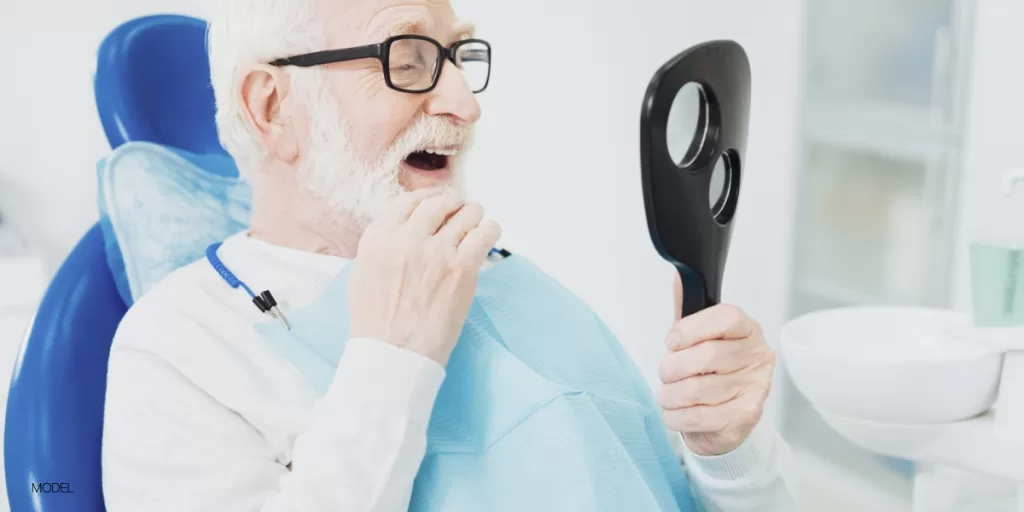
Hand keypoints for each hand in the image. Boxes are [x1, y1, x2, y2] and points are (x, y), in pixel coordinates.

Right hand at [348, 189, 501, 365]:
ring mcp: (438, 251)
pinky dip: (490, 230)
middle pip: (439, 203)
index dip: (428, 198)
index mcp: (380, 236)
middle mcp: (408, 237)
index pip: (409, 202)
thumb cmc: (376, 321)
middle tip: (459, 212)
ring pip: (466, 214)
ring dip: (473, 215)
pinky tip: (489, 233)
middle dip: (452, 205)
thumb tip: (402, 232)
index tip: (437, 202)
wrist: (394, 351)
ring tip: (476, 221)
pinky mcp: (463, 267)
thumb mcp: (363, 273)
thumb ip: (382, 246)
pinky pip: (485, 234)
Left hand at [657, 273, 775, 455]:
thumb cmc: (708, 374)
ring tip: (667, 396)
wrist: (723, 422)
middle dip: (673, 367)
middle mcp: (758, 356)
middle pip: (708, 355)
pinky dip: (676, 416)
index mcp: (748, 330)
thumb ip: (687, 312)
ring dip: (670, 395)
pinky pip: (698, 416)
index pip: (726, 318)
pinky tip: (674, 413)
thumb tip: (679, 278)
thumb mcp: (697, 339)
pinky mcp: (745, 417)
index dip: (692, 328)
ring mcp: (755, 388)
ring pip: (698, 389)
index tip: (672, 341)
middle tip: (666, 374)